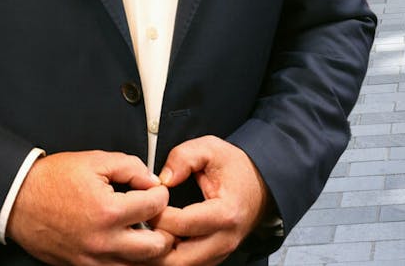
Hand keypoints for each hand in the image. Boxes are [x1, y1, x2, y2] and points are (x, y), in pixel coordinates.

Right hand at [5, 151, 173, 264]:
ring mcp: (91, 259)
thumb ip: (131, 167)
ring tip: (144, 232)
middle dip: (164, 228)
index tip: (155, 190)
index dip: (161, 193)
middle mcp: (102, 241)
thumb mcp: (95, 160)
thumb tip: (153, 181)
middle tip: (157, 216)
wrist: (16, 200)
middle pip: (156, 247)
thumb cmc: (52, 180)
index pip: (156, 206)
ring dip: (147, 250)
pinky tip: (125, 244)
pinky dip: (126, 260)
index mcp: (108, 212)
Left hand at [150, 136, 270, 265]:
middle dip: (152, 243)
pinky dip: (167, 257)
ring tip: (147, 233)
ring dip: (158, 254)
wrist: (261, 185)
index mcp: (226, 213)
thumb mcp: (212, 149)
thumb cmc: (237, 169)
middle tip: (143, 224)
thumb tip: (163, 178)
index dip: (157, 214)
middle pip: (177, 259)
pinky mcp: (213, 259)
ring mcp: (220, 253)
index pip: (181, 224)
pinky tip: (160, 239)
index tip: (147, 202)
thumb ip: (184, 157)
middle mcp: (224, 239)